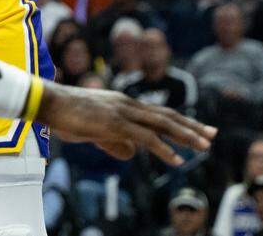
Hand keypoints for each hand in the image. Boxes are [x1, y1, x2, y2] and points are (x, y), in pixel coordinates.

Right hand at [39, 82, 214, 165]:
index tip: (198, 129)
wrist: (49, 102)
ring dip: (185, 136)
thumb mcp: (95, 130)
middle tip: (213, 135)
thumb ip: (115, 140)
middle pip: (166, 115)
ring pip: (161, 124)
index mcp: (123, 103)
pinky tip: (177, 160)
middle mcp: (127, 104)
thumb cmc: (67, 115)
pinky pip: (145, 138)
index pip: (158, 113)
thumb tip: (132, 153)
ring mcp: (122, 112)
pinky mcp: (115, 123)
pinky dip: (164, 149)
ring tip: (203, 147)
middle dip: (191, 126)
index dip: (180, 122)